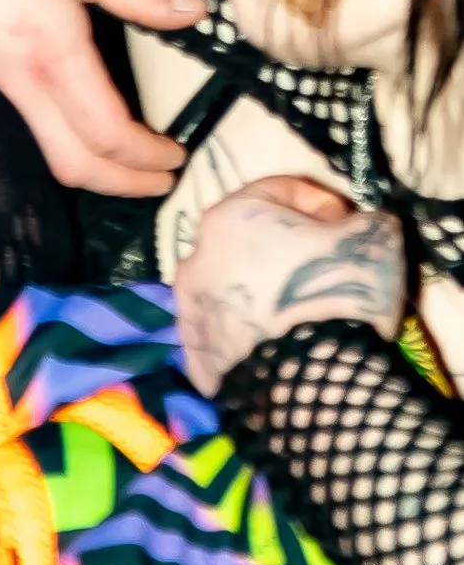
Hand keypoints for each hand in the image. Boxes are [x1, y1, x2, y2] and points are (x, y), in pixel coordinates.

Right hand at [0, 0, 208, 197]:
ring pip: (39, 163)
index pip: (108, 132)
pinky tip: (69, 146)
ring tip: (122, 172)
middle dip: (123, 184)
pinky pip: (12, 143)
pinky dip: (49, 157)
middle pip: (74, 167)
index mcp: (53, 54)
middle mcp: (17, 87)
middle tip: (158, 181)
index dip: (147, 155)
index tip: (175, 154)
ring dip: (87, 177)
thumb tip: (195, 11)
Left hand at [173, 174, 406, 395]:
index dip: (322, 202)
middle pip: (246, 240)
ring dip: (262, 291)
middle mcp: (195, 259)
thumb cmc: (338, 288)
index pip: (279, 190)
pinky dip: (251, 335)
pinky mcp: (196, 358)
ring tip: (301, 308)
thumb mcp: (374, 235)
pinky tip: (281, 344)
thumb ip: (359, 220)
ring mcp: (190, 312)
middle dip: (285, 247)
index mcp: (230, 216)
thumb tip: (353, 229)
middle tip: (326, 266)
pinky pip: (226, 335)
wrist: (312, 375)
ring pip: (231, 288)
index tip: (348, 224)